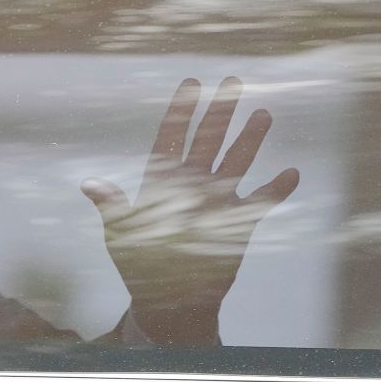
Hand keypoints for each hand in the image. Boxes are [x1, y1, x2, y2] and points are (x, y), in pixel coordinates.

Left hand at [81, 77, 298, 345]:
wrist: (170, 299)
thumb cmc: (140, 264)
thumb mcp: (122, 232)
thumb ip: (112, 205)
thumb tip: (89, 184)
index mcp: (162, 182)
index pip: (172, 138)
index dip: (181, 112)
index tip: (192, 83)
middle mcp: (191, 184)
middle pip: (208, 140)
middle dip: (220, 113)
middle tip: (234, 81)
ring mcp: (216, 201)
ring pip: (235, 162)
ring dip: (249, 140)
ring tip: (263, 114)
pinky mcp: (236, 222)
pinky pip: (260, 202)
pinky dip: (275, 190)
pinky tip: (291, 174)